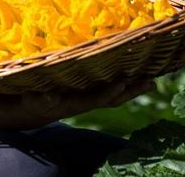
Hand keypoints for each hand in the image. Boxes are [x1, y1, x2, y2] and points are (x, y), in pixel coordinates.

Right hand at [20, 78, 155, 124]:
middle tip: (151, 82)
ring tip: (151, 80)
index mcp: (76, 103)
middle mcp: (88, 102)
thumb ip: (42, 99)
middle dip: (132, 91)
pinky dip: (125, 84)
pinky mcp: (90, 93)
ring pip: (116, 95)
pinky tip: (135, 76)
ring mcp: (90, 98)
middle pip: (114, 99)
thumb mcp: (34, 101)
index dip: (110, 92)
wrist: (36, 109)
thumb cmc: (33, 103)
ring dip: (133, 88)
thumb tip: (51, 97)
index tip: (123, 82)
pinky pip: (111, 88)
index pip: (97, 98)